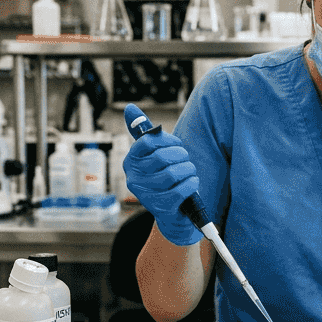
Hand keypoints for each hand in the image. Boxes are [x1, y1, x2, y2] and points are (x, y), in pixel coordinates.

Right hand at [122, 118, 202, 245]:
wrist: (173, 214)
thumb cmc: (165, 178)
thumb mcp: (154, 154)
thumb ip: (144, 131)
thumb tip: (129, 107)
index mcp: (131, 162)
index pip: (148, 141)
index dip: (168, 140)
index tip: (175, 145)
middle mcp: (134, 179)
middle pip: (163, 157)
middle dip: (181, 156)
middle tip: (185, 160)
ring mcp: (146, 195)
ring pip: (173, 173)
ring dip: (188, 170)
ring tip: (189, 172)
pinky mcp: (161, 208)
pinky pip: (181, 189)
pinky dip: (192, 183)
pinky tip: (192, 183)